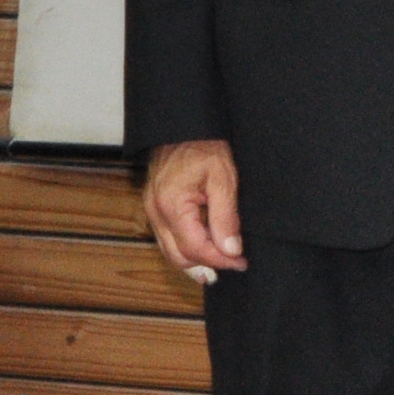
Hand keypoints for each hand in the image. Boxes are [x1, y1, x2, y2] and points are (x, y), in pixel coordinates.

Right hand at [143, 138, 244, 282]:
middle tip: (234, 267)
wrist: (182, 127)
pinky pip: (167, 237)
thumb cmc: (204, 147)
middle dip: (206, 266)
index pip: (195, 249)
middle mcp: (155, 212)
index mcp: (171, 206)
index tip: (241, 262)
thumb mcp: (223, 179)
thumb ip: (226, 217)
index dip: (220, 260)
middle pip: (177, 256)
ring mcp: (152, 210)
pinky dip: (185, 248)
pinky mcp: (155, 207)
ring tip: (220, 266)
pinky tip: (204, 248)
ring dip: (194, 261)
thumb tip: (231, 250)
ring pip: (169, 250)